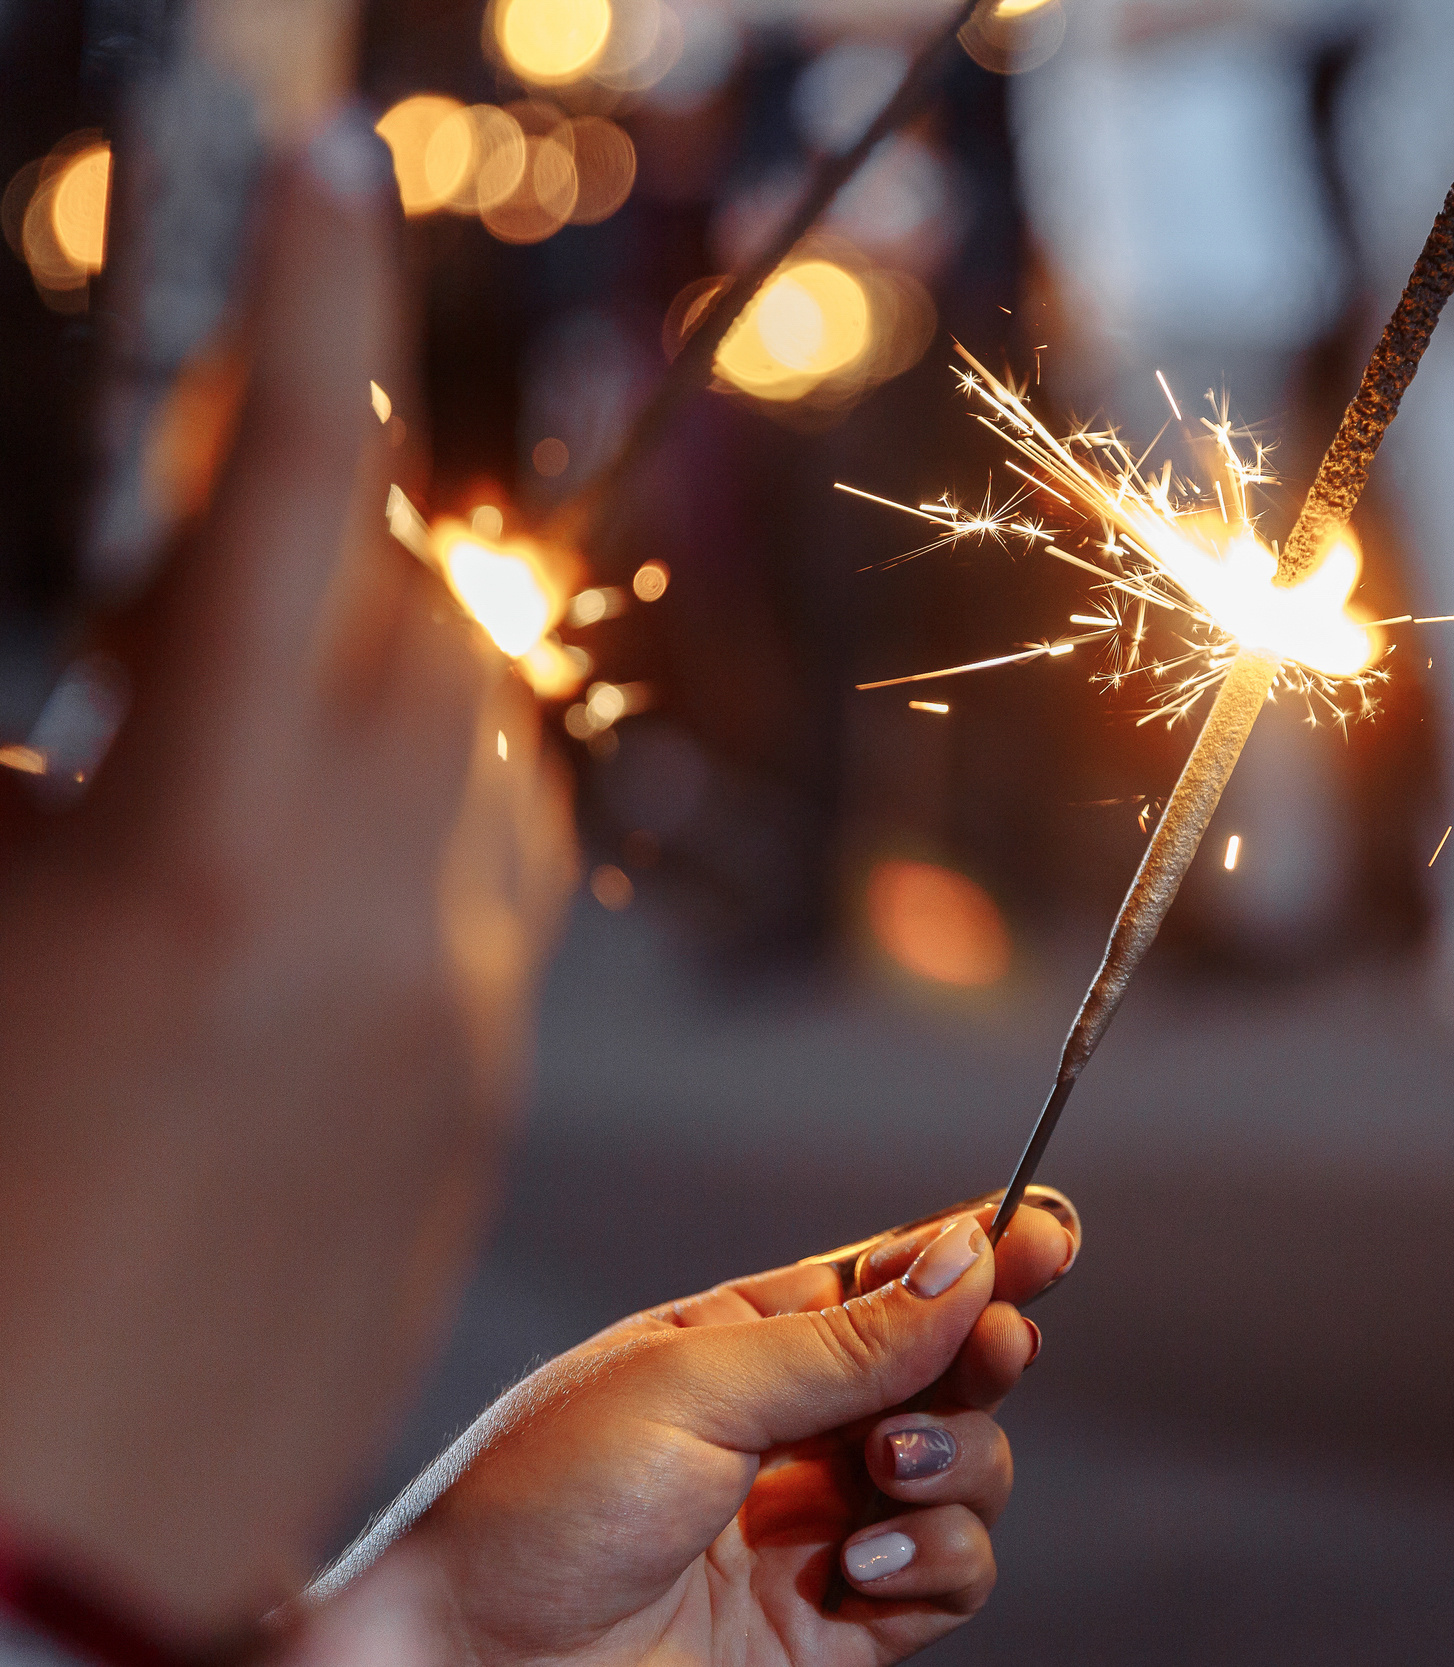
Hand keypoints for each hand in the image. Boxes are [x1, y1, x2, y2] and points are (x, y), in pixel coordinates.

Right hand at [0, 111, 576, 1639]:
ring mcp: (460, 1001)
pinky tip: (368, 787)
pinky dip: (456, 783)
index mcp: (196, 841)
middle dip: (338, 502)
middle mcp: (375, 903)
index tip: (331, 153)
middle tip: (258, 453)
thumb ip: (15, 782)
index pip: (287, 490)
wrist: (48, 1530)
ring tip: (283, 633)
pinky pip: (518, 864)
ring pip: (489, 729)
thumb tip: (74, 707)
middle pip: (411, 598)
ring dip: (400, 644)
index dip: (308, 300)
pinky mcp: (485, 1091)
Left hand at [330, 1192, 1078, 1665]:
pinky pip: (949, 1578)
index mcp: (749, 1343)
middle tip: (993, 1351)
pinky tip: (867, 1562)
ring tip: (879, 1479)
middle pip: (952, 1369)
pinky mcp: (840, 1629)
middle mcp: (796, 1431)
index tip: (1050, 1236)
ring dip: (955, 1463)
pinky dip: (935, 1560)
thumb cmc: (535, 1507)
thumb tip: (967, 1261)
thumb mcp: (690, 1384)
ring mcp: (823, 1531)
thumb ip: (845, 1338)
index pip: (893, 1281)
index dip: (981, 1254)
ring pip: (969, 1471)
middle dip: (985, 1354)